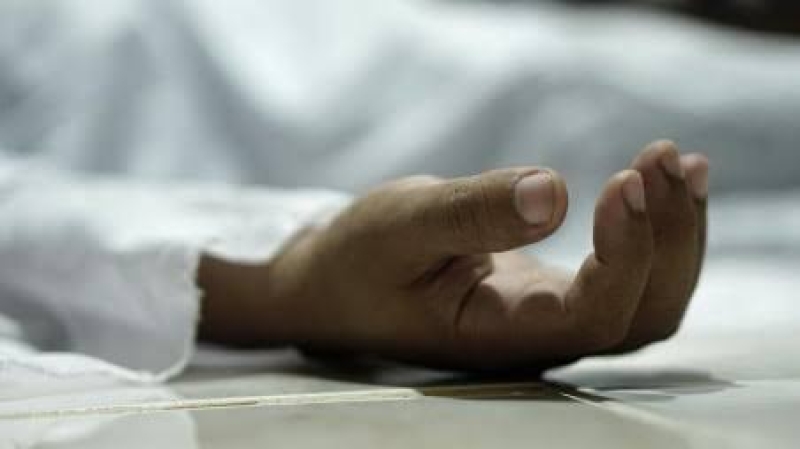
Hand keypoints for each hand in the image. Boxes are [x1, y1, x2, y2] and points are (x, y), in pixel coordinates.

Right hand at [198, 141, 708, 370]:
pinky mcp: (553, 296)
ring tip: (675, 162)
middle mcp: (539, 339)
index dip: (627, 254)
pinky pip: (626, 277)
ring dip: (675, 232)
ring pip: (647, 300)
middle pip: (643, 314)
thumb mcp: (401, 226)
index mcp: (500, 335)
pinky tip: (654, 182)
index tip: (625, 181)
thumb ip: (471, 214)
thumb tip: (553, 192)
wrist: (341, 287)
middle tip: (664, 158)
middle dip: (671, 237)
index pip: (593, 316)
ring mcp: (551, 321)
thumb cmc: (359, 262)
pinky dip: (653, 230)